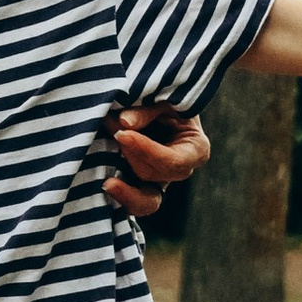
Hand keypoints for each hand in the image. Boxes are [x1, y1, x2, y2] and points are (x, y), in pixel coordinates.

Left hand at [102, 104, 209, 221]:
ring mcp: (160, 181)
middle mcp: (180, 170)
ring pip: (145, 199)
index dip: (148, 151)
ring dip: (126, 190)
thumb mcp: (161, 99)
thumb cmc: (164, 99)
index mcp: (195, 149)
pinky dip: (120, 196)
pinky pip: (132, 202)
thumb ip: (145, 110)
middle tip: (112, 132)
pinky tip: (105, 187)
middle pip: (155, 175)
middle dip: (132, 157)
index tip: (122, 134)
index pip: (173, 160)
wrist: (156, 102)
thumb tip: (124, 122)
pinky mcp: (141, 186)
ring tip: (108, 183)